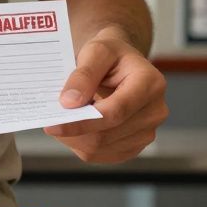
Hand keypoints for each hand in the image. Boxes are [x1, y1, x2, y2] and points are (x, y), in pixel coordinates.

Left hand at [43, 29, 167, 162]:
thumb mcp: (96, 51)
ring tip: (64, 119)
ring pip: (100, 149)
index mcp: (150, 84)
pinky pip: (101, 155)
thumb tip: (70, 103)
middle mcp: (155, 111)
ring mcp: (147, 131)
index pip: (114, 113)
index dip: (81, 122)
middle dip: (73, 131)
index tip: (53, 125)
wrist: (121, 63)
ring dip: (74, 138)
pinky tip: (76, 128)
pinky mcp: (135, 145)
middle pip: (106, 135)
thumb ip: (83, 74)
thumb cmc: (110, 54)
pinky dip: (82, 145)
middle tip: (50, 122)